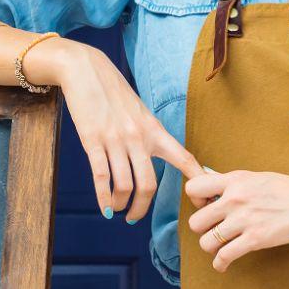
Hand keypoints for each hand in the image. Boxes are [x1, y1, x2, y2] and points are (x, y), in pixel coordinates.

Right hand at [34, 39, 200, 221]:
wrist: (86, 70)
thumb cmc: (112, 93)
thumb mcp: (138, 112)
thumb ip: (149, 134)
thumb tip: (160, 155)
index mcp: (154, 130)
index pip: (184, 159)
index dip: (197, 183)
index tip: (202, 202)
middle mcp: (139, 137)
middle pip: (149, 184)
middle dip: (142, 207)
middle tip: (134, 217)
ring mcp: (115, 139)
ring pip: (125, 185)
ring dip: (121, 205)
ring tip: (117, 209)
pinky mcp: (93, 140)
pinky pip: (101, 177)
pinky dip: (104, 198)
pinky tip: (105, 208)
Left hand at [182, 168, 288, 271]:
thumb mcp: (259, 177)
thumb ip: (236, 184)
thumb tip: (214, 188)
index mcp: (235, 180)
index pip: (193, 188)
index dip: (196, 201)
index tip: (207, 207)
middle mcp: (235, 198)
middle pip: (195, 222)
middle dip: (204, 229)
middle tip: (217, 231)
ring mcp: (244, 220)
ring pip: (206, 242)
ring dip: (212, 248)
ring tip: (221, 248)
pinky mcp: (256, 239)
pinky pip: (224, 256)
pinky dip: (220, 264)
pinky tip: (223, 265)